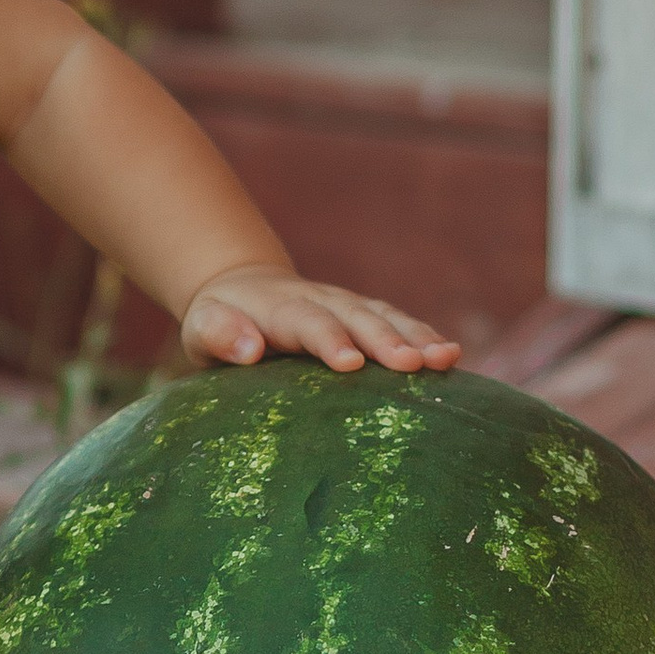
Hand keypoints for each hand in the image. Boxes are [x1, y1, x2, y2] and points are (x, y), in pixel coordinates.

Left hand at [178, 266, 459, 375]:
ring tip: (446, 359)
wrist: (244, 288)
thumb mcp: (202, 327)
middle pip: (357, 318)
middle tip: (415, 365)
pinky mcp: (365, 315)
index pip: (306, 323)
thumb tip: (250, 349)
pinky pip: (398, 322)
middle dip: (386, 341)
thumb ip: (218, 334)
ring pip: (385, 317)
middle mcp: (321, 300)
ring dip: (416, 336)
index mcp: (279, 308)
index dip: (329, 341)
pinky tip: (452, 357)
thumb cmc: (220, 320)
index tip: (350, 364)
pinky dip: (424, 336)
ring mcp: (347, 305)